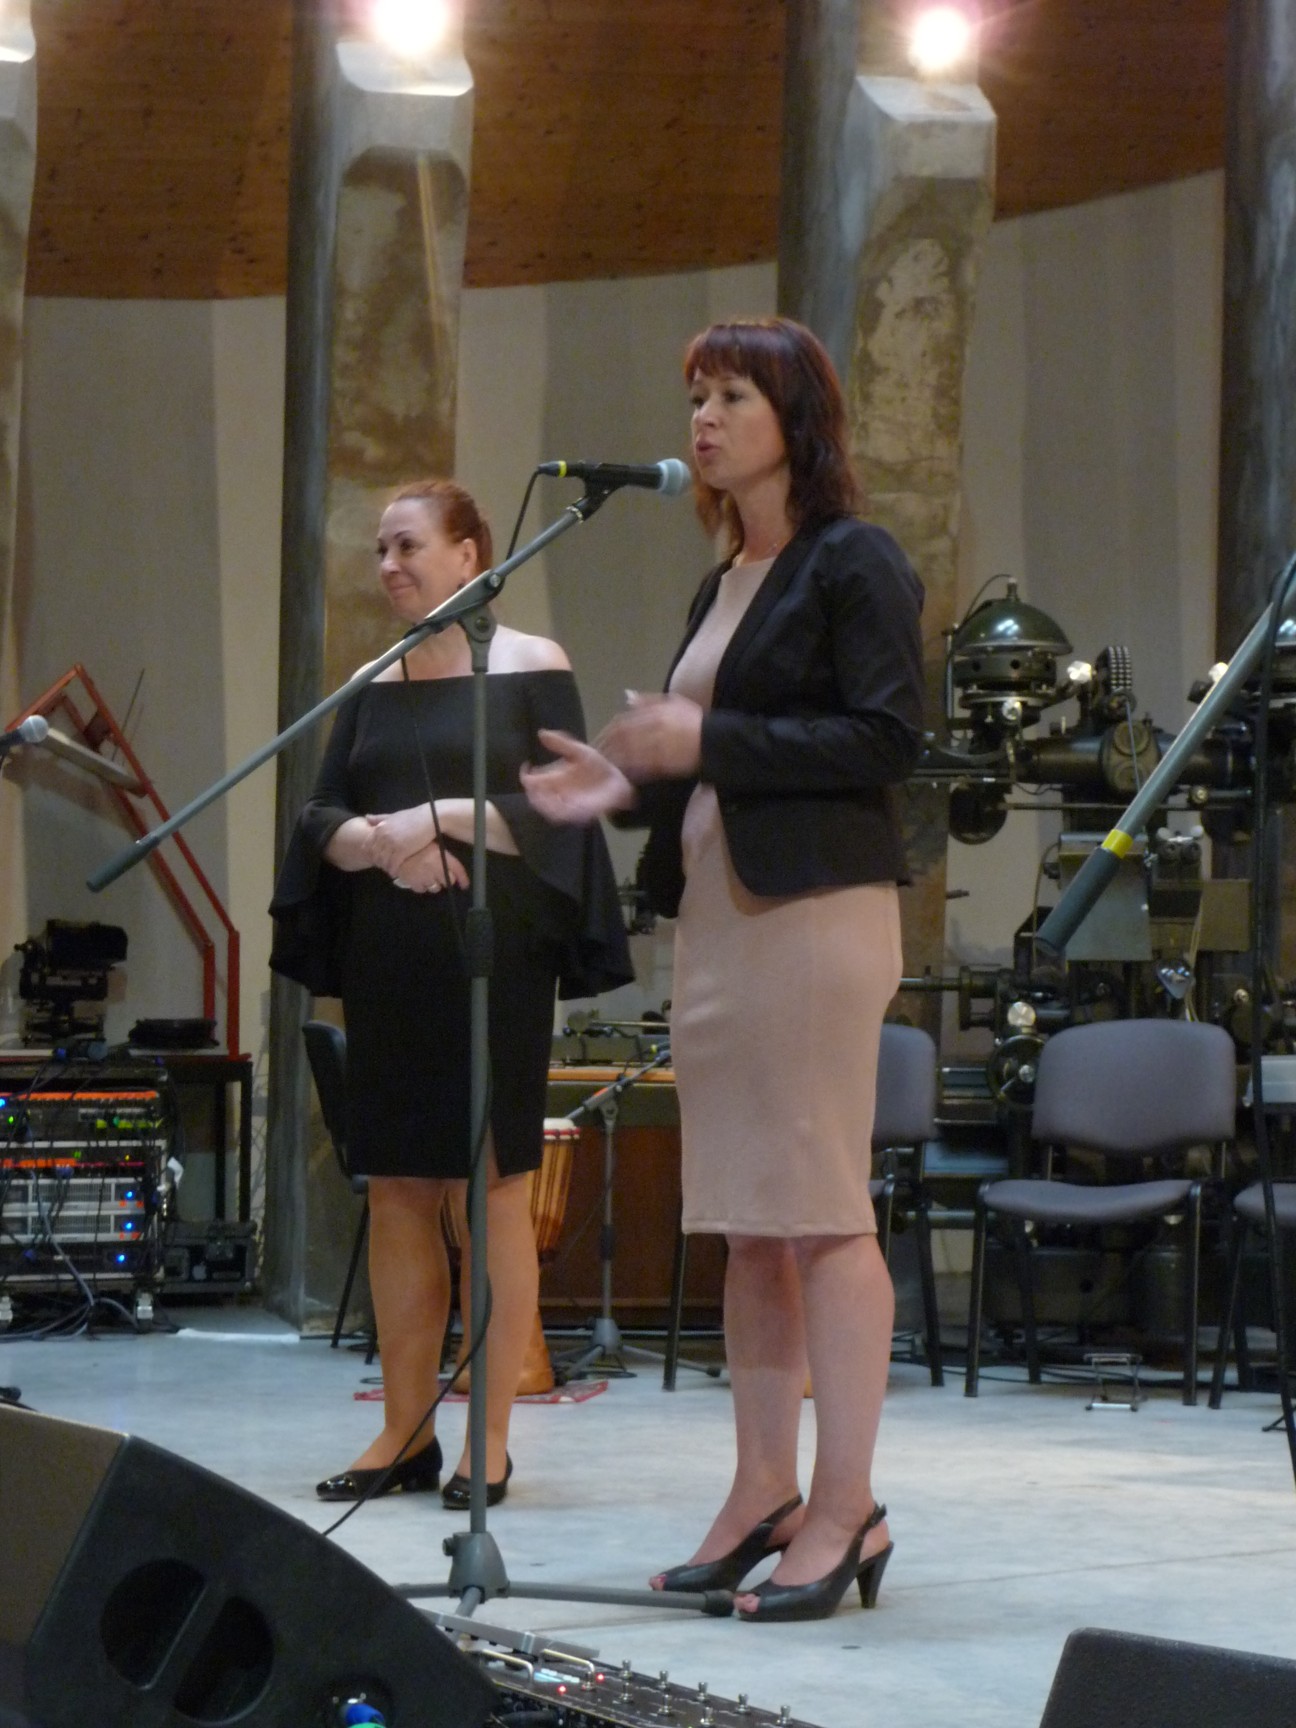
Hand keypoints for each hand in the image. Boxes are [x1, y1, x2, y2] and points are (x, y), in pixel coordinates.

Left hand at [364, 806, 433, 875]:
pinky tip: (397, 872)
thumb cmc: (414, 817)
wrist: (430, 818)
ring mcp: (391, 844)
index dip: (372, 854)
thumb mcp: (394, 815)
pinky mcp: (401, 851)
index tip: (379, 858)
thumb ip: (380, 818)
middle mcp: (383, 836)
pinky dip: (393, 870)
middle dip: (379, 862)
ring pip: (383, 862)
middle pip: (375, 855)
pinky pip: (393, 865)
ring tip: (391, 870)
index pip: (368, 846)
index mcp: (380, 828)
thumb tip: (366, 817)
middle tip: (385, 866)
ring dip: (386, 867)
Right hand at [393, 841, 470, 893]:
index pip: (457, 870)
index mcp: (441, 855)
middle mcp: (436, 867)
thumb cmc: (412, 842)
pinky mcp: (414, 882)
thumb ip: (442, 854)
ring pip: (435, 887)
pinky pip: (422, 889)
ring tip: (428, 877)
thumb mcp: (430, 844)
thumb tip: (453, 865)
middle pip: (448, 881)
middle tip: (440, 877)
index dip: (463, 879)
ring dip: (434, 884)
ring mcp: (426, 876)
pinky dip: (421, 886)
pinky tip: (418, 880)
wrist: (392, 845)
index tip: (464, 885)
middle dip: (446, 880)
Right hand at [520, 729, 635, 823]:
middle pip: (535, 798)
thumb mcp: (579, 751)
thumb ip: (561, 744)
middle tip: (535, 784)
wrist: (617, 780)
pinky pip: (565, 815)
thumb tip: (541, 733)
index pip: (531, 781)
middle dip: (532, 792)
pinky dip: (560, 810)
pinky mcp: (578, 812)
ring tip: (546, 793)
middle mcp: (557, 793)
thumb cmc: (596, 766)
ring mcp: (567, 804)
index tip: (527, 765)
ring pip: (547, 809)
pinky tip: (562, 800)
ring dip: (543, 803)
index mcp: (553, 778)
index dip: (525, 775)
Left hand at [596, 691, 702, 780]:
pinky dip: (630, 771)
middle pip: (621, 737)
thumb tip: (627, 696)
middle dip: (606, 747)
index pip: (622, 721)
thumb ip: (650, 700)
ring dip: (615, 760)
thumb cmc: (696, 722)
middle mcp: (653, 726)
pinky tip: (624, 775)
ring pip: (628, 753)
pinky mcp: (664, 763)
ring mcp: (657, 745)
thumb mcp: (675, 702)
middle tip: (598, 757)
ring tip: (607, 768)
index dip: (607, 732)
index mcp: (654, 711)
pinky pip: (641, 767)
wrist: (716, 742)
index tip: (599, 740)